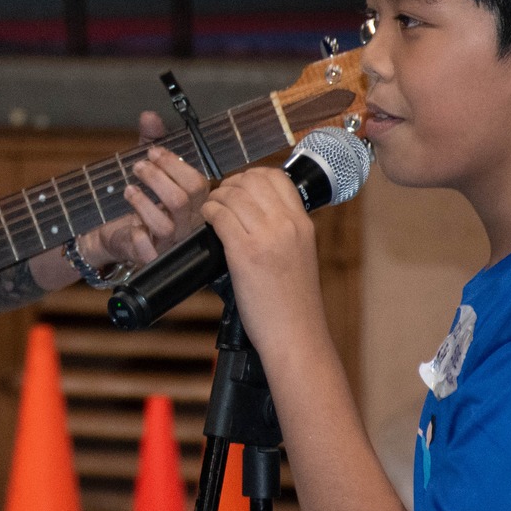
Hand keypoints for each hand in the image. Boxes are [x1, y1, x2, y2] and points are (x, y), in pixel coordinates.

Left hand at [76, 111, 209, 268]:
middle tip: (138, 166)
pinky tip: (131, 224)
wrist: (110, 234)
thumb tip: (149, 116)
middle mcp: (186, 224)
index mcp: (192, 202)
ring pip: (166, 224)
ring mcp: (170, 244)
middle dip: (159, 178)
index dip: (174, 164)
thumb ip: (150, 142)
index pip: (197, 183)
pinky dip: (138, 234)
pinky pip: (148, 250)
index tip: (153, 150)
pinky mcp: (149, 259)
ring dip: (144, 202)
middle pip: (184, 200)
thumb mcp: (145, 167)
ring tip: (129, 189)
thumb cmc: (137, 200)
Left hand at [203, 168, 326, 351]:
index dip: (253, 176)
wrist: (296, 334)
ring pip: (232, 195)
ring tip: (211, 209)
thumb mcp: (300, 255)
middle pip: (252, 180)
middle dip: (231, 184)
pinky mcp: (244, 253)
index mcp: (303, 224)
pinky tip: (207, 221)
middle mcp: (287, 225)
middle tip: (221, 198)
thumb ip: (283, 231)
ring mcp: (266, 237)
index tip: (241, 187)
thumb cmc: (293, 303)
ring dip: (216, 198)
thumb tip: (254, 214)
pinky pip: (220, 216)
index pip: (278, 178)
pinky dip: (209, 213)